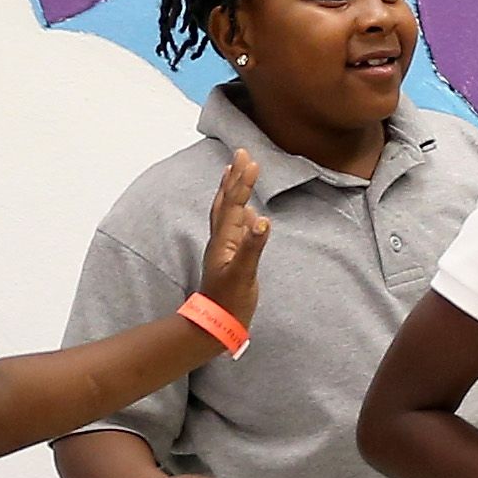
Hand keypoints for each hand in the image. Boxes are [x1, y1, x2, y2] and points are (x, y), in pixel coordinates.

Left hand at [190, 147, 269, 331]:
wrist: (215, 323)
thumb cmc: (229, 301)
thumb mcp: (243, 275)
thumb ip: (253, 247)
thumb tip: (262, 219)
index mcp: (224, 240)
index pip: (233, 204)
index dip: (242, 182)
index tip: (251, 160)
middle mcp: (221, 239)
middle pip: (226, 201)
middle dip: (234, 177)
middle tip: (241, 153)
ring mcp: (225, 247)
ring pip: (226, 211)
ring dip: (232, 190)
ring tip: (235, 172)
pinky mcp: (231, 256)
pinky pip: (233, 226)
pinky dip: (238, 211)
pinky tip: (244, 210)